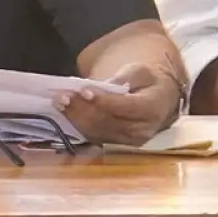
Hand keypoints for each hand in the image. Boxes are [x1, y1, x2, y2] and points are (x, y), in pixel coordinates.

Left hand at [54, 61, 181, 145]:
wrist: (157, 100)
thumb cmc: (147, 82)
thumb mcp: (139, 72)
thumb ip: (123, 78)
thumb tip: (103, 85)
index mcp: (153, 108)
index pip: (125, 107)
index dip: (103, 100)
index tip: (83, 91)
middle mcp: (143, 129)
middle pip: (108, 121)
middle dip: (83, 108)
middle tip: (63, 96)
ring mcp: (130, 140)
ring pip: (98, 131)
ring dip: (75, 117)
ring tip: (60, 102)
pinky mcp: (118, 144)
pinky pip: (94, 136)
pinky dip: (77, 124)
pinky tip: (65, 111)